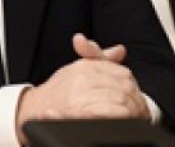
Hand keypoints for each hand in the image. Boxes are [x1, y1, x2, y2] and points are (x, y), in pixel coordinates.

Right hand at [14, 35, 149, 143]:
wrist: (32, 111)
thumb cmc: (57, 93)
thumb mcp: (77, 70)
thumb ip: (100, 59)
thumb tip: (120, 50)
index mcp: (85, 67)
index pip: (121, 73)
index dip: (134, 87)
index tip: (138, 98)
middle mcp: (82, 78)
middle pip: (123, 86)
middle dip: (136, 101)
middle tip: (142, 112)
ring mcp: (79, 96)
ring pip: (118, 100)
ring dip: (131, 111)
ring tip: (136, 120)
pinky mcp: (78, 112)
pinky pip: (106, 113)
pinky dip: (119, 118)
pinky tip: (123, 123)